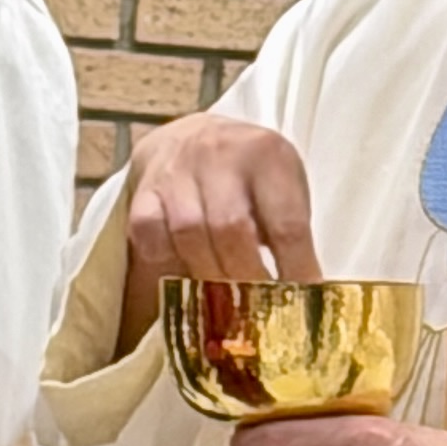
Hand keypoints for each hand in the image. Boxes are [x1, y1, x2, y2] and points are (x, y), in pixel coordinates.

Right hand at [119, 115, 320, 342]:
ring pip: (189, 231)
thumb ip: (289, 234)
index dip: (295, 269)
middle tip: (258, 311)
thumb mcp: (281, 187)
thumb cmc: (249, 175)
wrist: (190, 135)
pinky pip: (148, 230)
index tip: (302, 304)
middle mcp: (220, 155)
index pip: (286, 223)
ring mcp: (178, 170)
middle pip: (232, 228)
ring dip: (208, 275)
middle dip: (247, 277)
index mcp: (268, 155)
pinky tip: (180, 275)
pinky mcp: (144, 189)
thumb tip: (301, 295)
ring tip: (224, 303)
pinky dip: (164, 259)